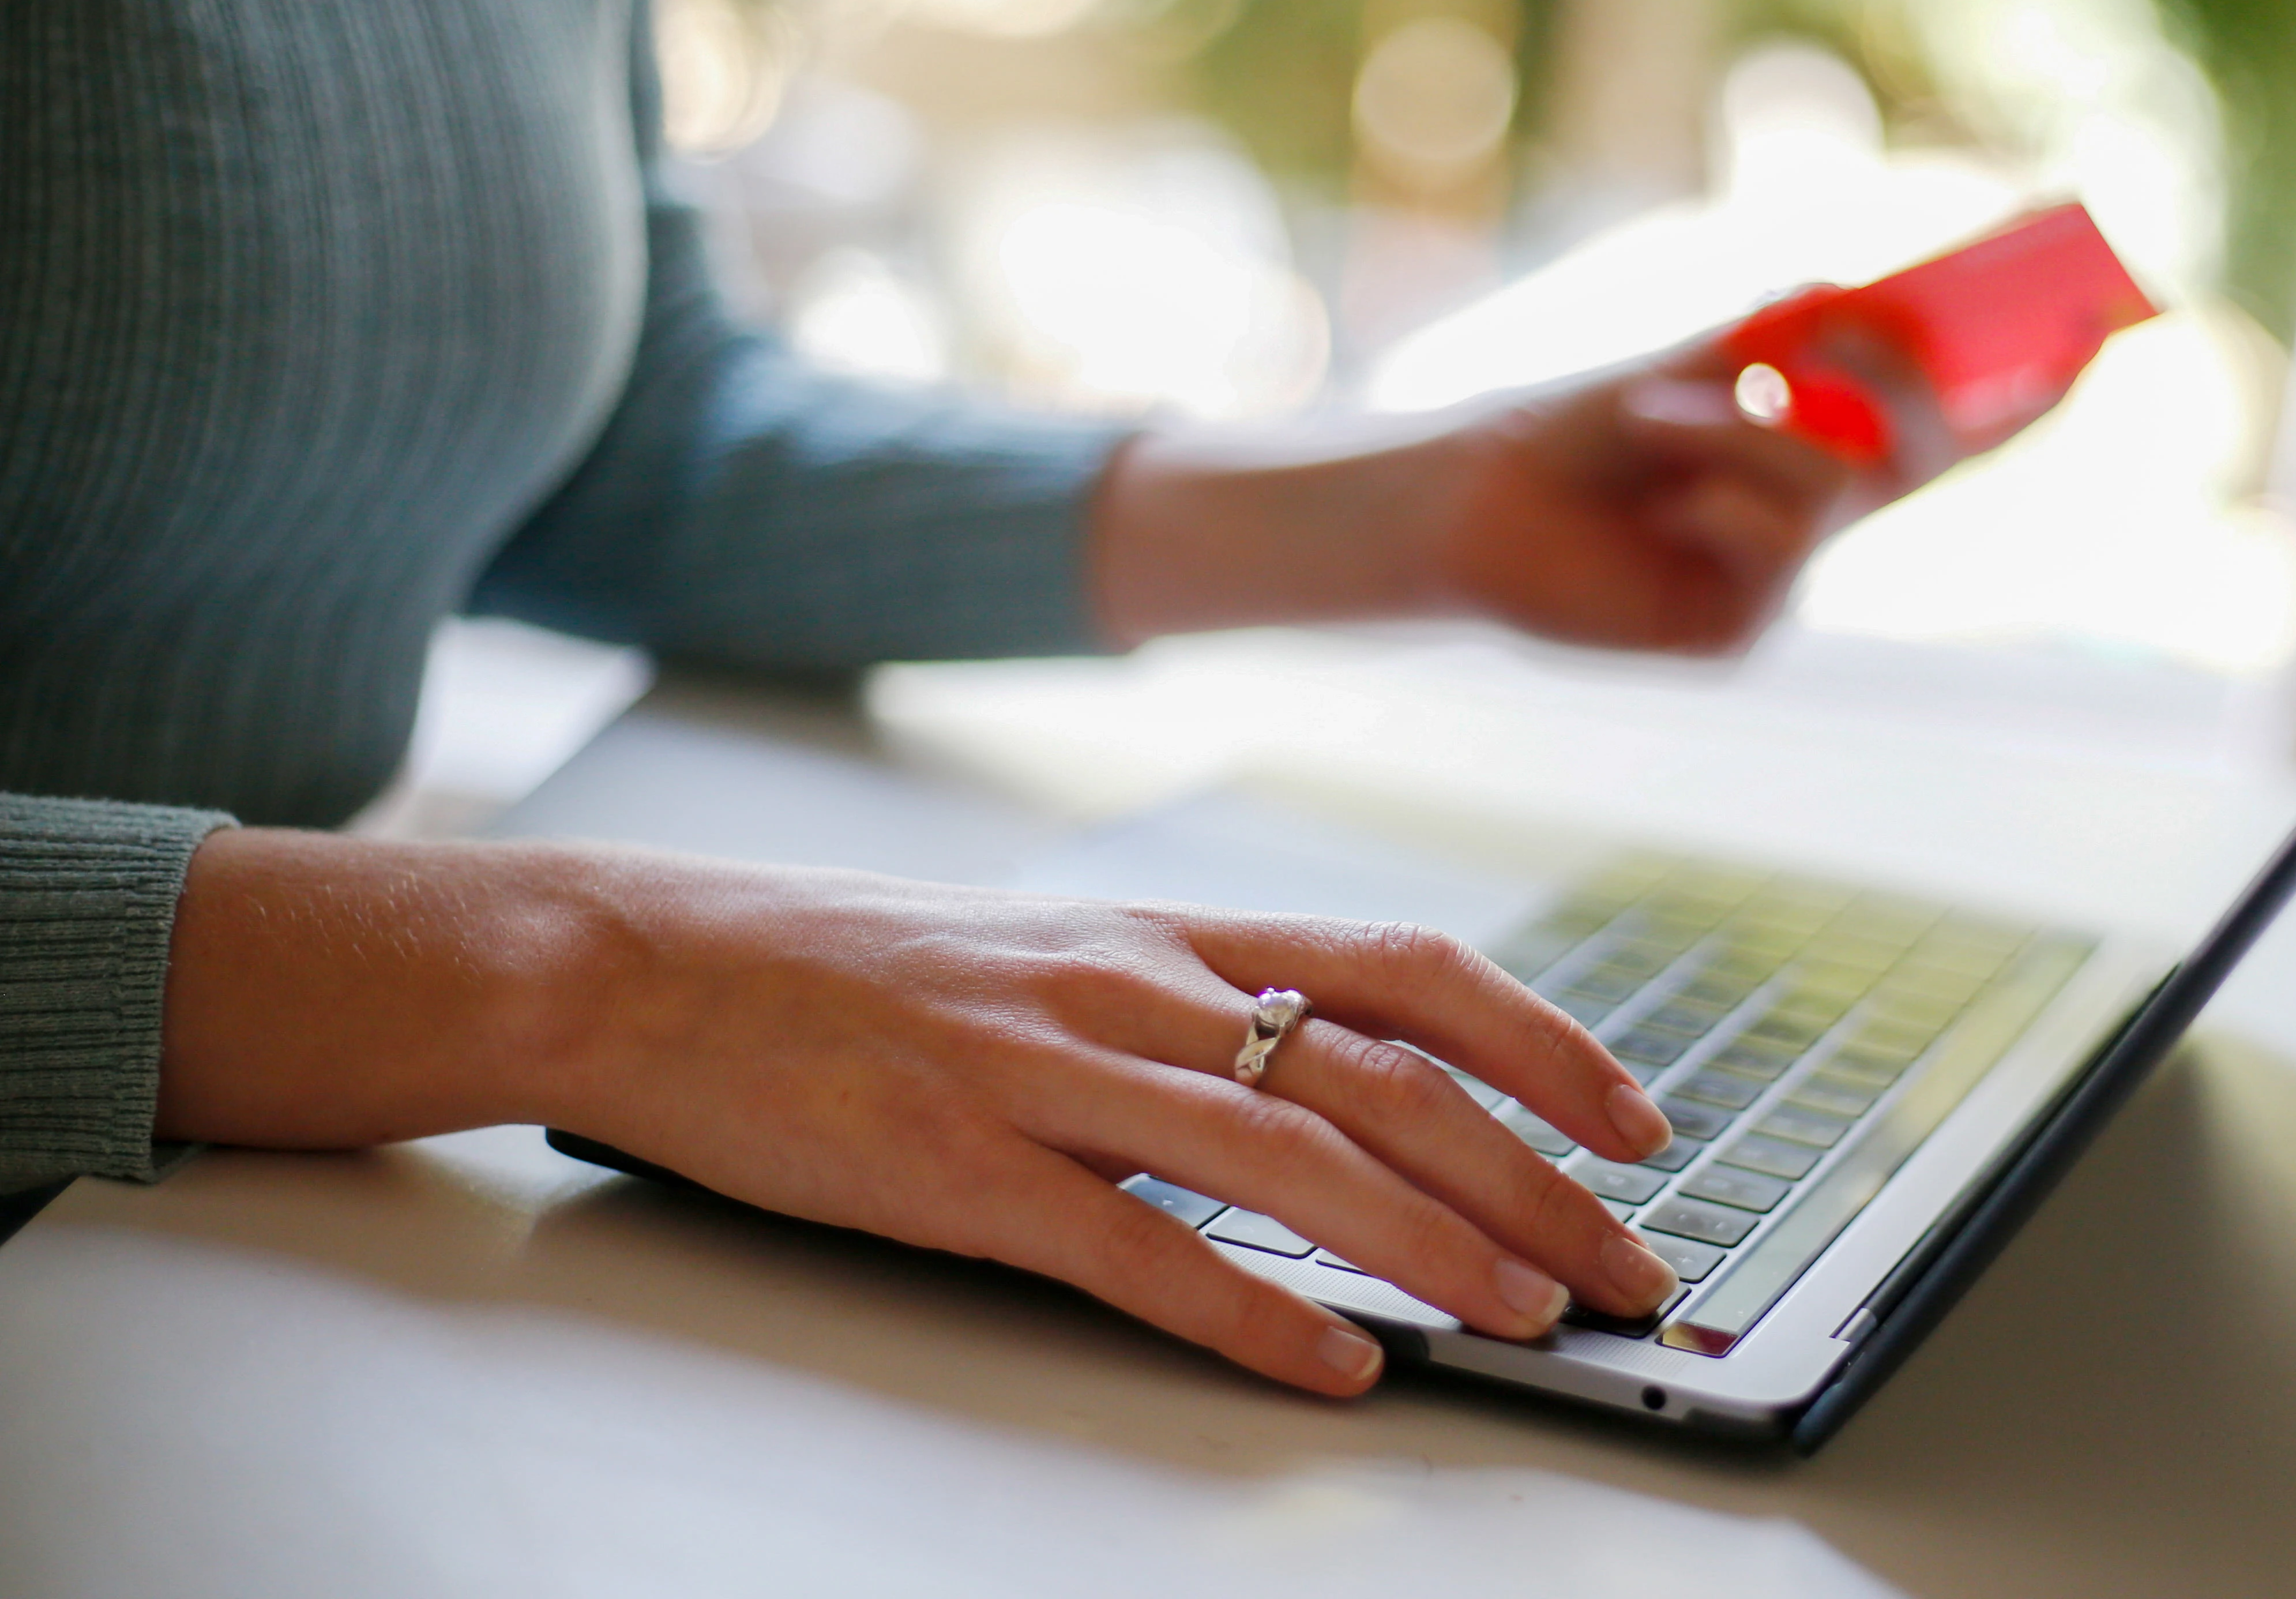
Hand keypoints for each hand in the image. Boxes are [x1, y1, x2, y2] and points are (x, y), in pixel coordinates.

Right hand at [158, 830, 1682, 1395]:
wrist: (652, 961)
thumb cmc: (859, 964)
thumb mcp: (1050, 951)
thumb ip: (1189, 1002)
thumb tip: (1330, 1076)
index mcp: (1163, 934)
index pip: (1405, 966)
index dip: (1543, 1041)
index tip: (1635, 1119)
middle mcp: (1132, 989)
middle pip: (1386, 1074)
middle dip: (1534, 1177)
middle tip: (1624, 1264)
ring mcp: (1045, 1074)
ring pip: (1290, 1154)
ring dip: (1430, 1245)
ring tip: (1523, 1319)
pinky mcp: (958, 1167)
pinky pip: (1133, 1248)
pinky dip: (1248, 1314)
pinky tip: (1328, 1368)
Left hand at [1414, 308, 1979, 653]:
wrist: (1472, 508)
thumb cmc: (1571, 435)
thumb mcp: (1681, 362)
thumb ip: (1769, 336)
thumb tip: (1849, 291)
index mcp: (1814, 457)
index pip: (1948, 430)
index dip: (2030, 392)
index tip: (2092, 328)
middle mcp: (1812, 524)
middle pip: (1924, 454)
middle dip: (1901, 380)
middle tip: (1845, 324)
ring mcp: (1780, 584)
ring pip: (1832, 486)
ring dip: (1743, 427)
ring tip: (1654, 412)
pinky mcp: (1736, 633)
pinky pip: (1774, 546)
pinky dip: (1718, 493)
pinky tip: (1660, 504)